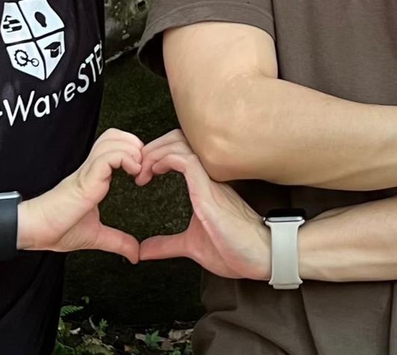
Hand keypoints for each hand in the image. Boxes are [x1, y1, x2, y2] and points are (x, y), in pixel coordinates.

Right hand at [17, 128, 142, 262]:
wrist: (34, 231)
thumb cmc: (57, 229)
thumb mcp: (95, 236)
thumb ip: (117, 241)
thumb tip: (135, 254)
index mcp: (94, 176)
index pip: (115, 144)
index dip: (133, 150)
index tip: (144, 172)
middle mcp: (91, 168)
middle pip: (115, 134)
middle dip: (135, 143)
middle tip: (143, 166)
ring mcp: (88, 171)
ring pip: (113, 140)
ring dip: (133, 150)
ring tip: (138, 170)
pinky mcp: (85, 179)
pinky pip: (108, 156)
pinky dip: (126, 159)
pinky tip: (132, 172)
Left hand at [137, 130, 271, 280]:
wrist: (260, 257)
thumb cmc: (233, 249)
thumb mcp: (191, 245)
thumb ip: (168, 244)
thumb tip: (143, 250)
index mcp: (205, 185)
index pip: (181, 150)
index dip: (158, 152)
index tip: (142, 171)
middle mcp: (208, 177)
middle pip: (179, 139)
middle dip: (153, 147)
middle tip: (137, 167)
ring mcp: (210, 182)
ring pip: (181, 144)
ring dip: (156, 151)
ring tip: (142, 168)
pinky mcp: (210, 192)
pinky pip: (187, 161)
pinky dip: (166, 159)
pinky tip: (155, 170)